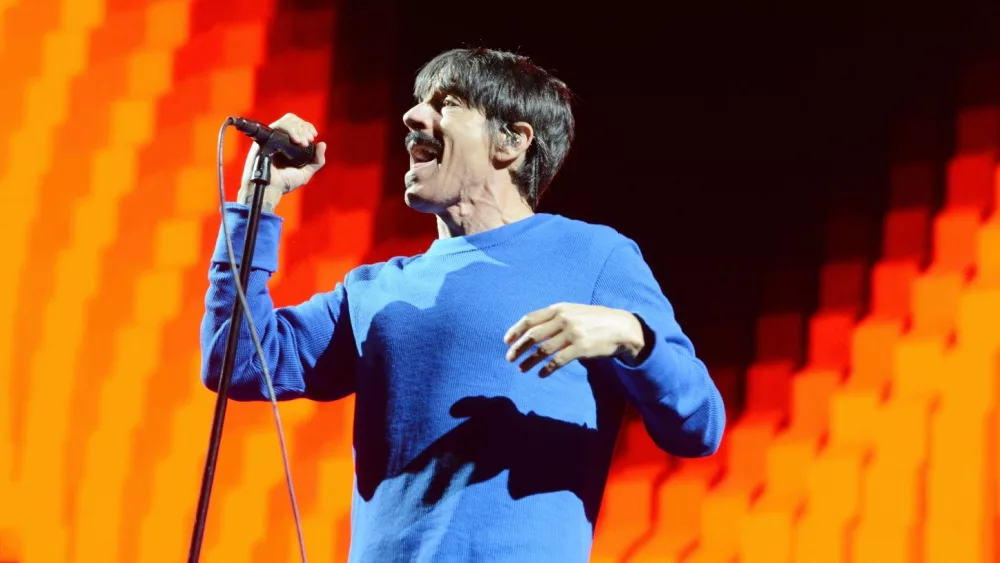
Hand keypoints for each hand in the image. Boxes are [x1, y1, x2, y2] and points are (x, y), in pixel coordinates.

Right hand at [237, 113, 327, 210]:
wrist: (271, 189)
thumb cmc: (285, 183)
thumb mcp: (306, 172)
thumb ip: (317, 160)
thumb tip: (323, 144)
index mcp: (288, 143)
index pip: (298, 125)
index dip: (307, 127)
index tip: (313, 136)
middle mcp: (279, 138)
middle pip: (292, 120)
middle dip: (304, 128)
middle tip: (308, 140)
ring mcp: (271, 138)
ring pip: (286, 121)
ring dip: (298, 129)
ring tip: (302, 142)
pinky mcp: (263, 139)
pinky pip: (277, 126)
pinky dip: (290, 130)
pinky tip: (296, 141)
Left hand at [503, 303, 645, 376]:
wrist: (622, 327)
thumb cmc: (595, 320)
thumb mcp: (574, 311)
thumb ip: (556, 317)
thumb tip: (533, 331)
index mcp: (559, 309)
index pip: (531, 318)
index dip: (516, 330)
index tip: (506, 341)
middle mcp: (564, 319)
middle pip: (533, 335)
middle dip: (518, 347)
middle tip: (510, 358)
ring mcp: (572, 333)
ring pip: (543, 350)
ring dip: (529, 361)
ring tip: (522, 369)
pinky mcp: (581, 348)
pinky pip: (557, 361)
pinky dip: (546, 369)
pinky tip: (541, 374)